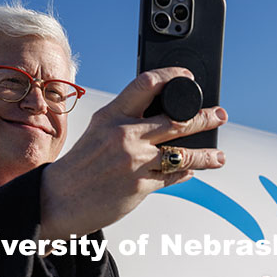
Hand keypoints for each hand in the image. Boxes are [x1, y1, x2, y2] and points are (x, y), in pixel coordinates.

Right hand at [40, 67, 226, 239]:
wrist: (57, 199)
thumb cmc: (79, 166)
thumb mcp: (97, 132)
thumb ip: (125, 120)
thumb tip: (158, 117)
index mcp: (111, 115)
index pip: (146, 84)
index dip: (172, 77)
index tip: (188, 77)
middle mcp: (125, 135)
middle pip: (176, 120)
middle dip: (204, 117)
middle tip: (219, 114)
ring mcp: (134, 161)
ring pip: (182, 153)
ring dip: (206, 155)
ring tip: (219, 156)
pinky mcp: (140, 185)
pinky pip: (172, 177)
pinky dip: (185, 173)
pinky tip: (192, 172)